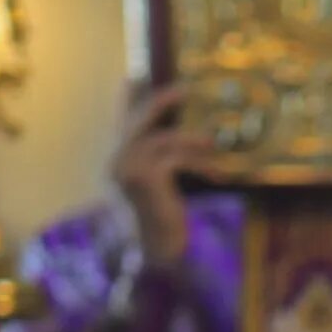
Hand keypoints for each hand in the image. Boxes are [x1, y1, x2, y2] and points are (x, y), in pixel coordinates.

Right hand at [112, 84, 215, 267]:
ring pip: (164, 139)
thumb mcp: (162, 187)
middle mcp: (116, 163)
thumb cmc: (164, 224)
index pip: (121, 123)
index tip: (132, 77)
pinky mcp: (146, 177)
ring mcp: (128, 169)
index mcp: (117, 164)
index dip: (127, 100)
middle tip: (183, 89)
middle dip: (161, 102)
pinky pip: (176, 156)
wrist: (159, 255)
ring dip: (193, 143)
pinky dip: (198, 162)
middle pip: (138, 120)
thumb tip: (188, 138)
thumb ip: (163, 162)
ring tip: (213, 145)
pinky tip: (216, 174)